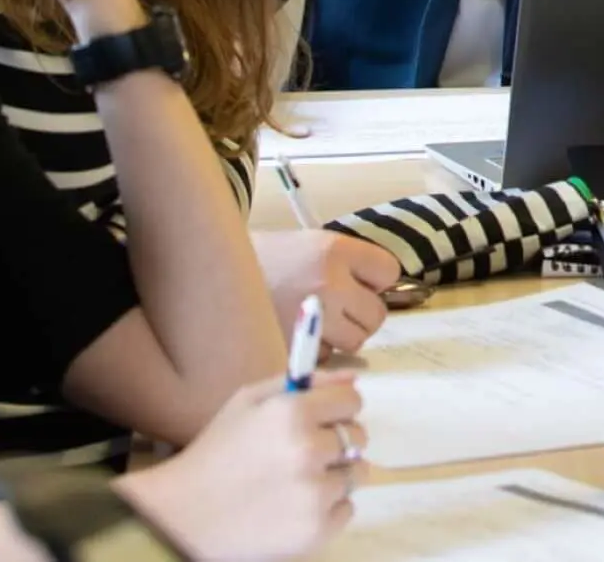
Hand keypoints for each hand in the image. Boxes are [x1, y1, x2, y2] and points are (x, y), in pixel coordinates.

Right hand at [122, 374, 366, 561]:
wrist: (183, 516)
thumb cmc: (216, 453)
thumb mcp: (248, 402)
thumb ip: (305, 383)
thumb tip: (354, 377)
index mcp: (293, 413)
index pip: (352, 400)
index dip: (338, 408)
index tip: (322, 420)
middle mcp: (309, 450)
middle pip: (357, 437)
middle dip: (336, 442)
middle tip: (303, 455)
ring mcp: (314, 494)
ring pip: (356, 474)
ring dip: (334, 476)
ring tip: (296, 484)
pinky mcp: (316, 531)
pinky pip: (347, 509)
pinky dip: (328, 509)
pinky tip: (294, 508)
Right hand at [258, 229, 402, 353]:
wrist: (214, 276)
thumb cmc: (269, 260)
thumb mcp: (313, 245)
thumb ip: (350, 264)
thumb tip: (387, 289)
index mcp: (334, 250)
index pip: (389, 272)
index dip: (375, 279)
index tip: (359, 281)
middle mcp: (327, 282)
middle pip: (376, 314)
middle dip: (360, 313)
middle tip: (336, 306)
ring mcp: (311, 319)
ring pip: (355, 341)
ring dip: (341, 335)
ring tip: (313, 320)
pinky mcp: (293, 348)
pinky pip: (326, 357)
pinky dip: (317, 352)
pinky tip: (295, 332)